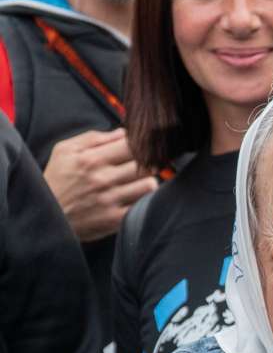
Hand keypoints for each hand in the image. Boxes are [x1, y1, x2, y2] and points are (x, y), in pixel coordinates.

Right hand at [42, 129, 157, 241]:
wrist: (44, 215)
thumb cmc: (56, 180)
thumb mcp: (65, 151)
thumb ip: (94, 138)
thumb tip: (123, 133)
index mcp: (92, 159)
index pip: (132, 145)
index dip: (142, 145)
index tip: (142, 147)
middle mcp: (103, 179)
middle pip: (144, 164)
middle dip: (148, 162)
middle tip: (145, 164)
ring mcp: (110, 200)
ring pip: (149, 184)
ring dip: (148, 181)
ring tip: (139, 181)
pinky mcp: (114, 219)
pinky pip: (142, 205)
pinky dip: (145, 200)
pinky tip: (137, 197)